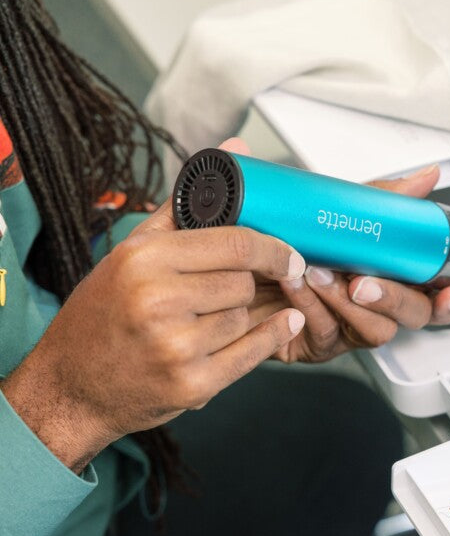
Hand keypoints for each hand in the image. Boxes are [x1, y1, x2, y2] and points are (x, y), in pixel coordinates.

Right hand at [2, 143, 306, 471]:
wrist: (72, 384)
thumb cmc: (105, 310)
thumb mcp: (133, 252)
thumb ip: (188, 204)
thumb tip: (237, 149)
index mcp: (144, 260)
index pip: (235, 244)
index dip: (273, 248)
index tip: (291, 253)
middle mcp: (158, 302)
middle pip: (243, 283)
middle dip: (247, 285)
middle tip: (244, 286)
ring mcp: (176, 348)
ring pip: (245, 316)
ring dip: (244, 313)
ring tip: (220, 314)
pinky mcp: (192, 386)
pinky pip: (253, 354)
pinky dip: (273, 336)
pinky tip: (286, 322)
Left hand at [218, 137, 449, 362]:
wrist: (221, 262)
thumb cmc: (280, 239)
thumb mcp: (332, 212)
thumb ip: (376, 196)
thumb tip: (427, 173)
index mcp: (384, 274)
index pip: (430, 293)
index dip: (447, 297)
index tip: (449, 287)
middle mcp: (370, 304)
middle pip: (412, 316)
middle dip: (394, 298)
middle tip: (363, 281)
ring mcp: (345, 325)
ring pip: (374, 330)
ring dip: (349, 303)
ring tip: (318, 275)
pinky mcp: (315, 342)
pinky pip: (327, 333)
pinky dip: (312, 307)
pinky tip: (294, 286)